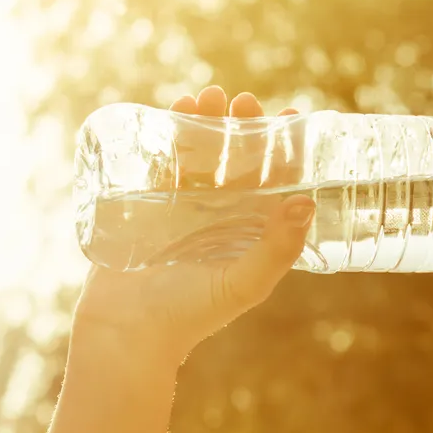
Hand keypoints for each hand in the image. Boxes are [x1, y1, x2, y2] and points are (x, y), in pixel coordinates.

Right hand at [71, 86, 312, 366]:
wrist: (126, 334)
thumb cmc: (191, 315)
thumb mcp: (244, 283)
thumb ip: (278, 248)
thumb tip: (306, 202)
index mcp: (251, 229)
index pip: (276, 179)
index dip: (286, 148)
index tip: (293, 115)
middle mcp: (222, 215)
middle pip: (237, 158)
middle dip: (242, 125)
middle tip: (243, 100)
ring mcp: (183, 209)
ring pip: (200, 154)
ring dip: (204, 123)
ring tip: (205, 97)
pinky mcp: (147, 206)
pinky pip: (161, 162)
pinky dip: (167, 135)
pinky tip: (173, 111)